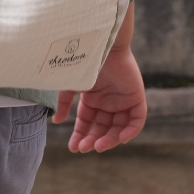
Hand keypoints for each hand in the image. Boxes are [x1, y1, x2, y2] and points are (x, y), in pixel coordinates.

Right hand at [53, 5, 146, 151]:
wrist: (99, 44)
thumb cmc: (82, 60)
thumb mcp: (69, 83)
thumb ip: (63, 103)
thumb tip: (56, 122)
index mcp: (92, 98)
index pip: (87, 122)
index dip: (81, 135)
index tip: (73, 148)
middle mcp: (108, 102)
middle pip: (102, 128)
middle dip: (93, 139)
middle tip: (84, 148)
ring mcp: (123, 101)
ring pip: (118, 128)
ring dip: (110, 140)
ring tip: (98, 146)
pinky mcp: (136, 98)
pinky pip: (136, 121)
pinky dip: (130, 131)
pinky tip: (119, 138)